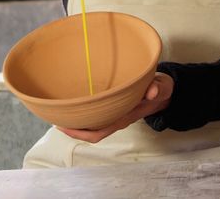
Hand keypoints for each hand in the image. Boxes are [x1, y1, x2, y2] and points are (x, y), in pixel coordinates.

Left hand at [57, 73, 173, 143]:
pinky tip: (75, 106)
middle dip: (73, 130)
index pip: (99, 132)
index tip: (64, 126)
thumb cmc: (159, 89)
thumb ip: (157, 88)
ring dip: (76, 124)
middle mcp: (118, 119)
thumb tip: (152, 91)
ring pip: (92, 127)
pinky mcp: (115, 109)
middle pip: (91, 133)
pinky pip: (96, 117)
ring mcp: (116, 116)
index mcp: (125, 117)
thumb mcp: (161, 87)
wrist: (163, 91)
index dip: (80, 133)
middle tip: (56, 119)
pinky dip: (84, 115)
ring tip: (61, 114)